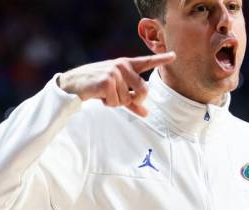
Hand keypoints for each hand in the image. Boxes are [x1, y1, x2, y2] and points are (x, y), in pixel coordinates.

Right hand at [58, 52, 175, 116]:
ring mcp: (115, 71)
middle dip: (134, 101)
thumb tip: (146, 113)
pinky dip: (108, 103)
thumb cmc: (96, 87)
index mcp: (127, 65)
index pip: (147, 62)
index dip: (161, 59)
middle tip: (120, 99)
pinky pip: (116, 101)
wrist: (74, 84)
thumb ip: (133, 102)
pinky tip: (99, 95)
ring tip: (104, 94)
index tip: (174, 56)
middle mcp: (123, 65)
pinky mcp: (107, 80)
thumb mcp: (116, 92)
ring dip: (116, 102)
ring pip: (128, 99)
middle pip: (144, 91)